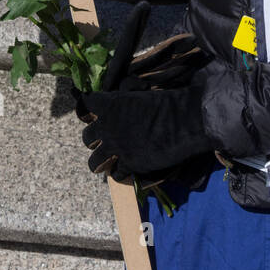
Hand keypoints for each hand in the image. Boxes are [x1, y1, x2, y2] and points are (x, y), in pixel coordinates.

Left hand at [77, 76, 213, 179]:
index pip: (85, 104)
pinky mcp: (129, 164)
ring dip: (100, 162)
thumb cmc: (167, 103)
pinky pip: (115, 174)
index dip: (85, 110)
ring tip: (107, 162)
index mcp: (111, 105)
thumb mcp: (139, 96)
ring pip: (94, 161)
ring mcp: (117, 147)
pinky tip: (126, 170)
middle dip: (94, 140)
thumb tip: (118, 105)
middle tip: (104, 141)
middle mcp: (108, 126)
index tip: (89, 114)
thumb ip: (123, 103)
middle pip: (86, 137)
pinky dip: (120, 173)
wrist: (185, 121)